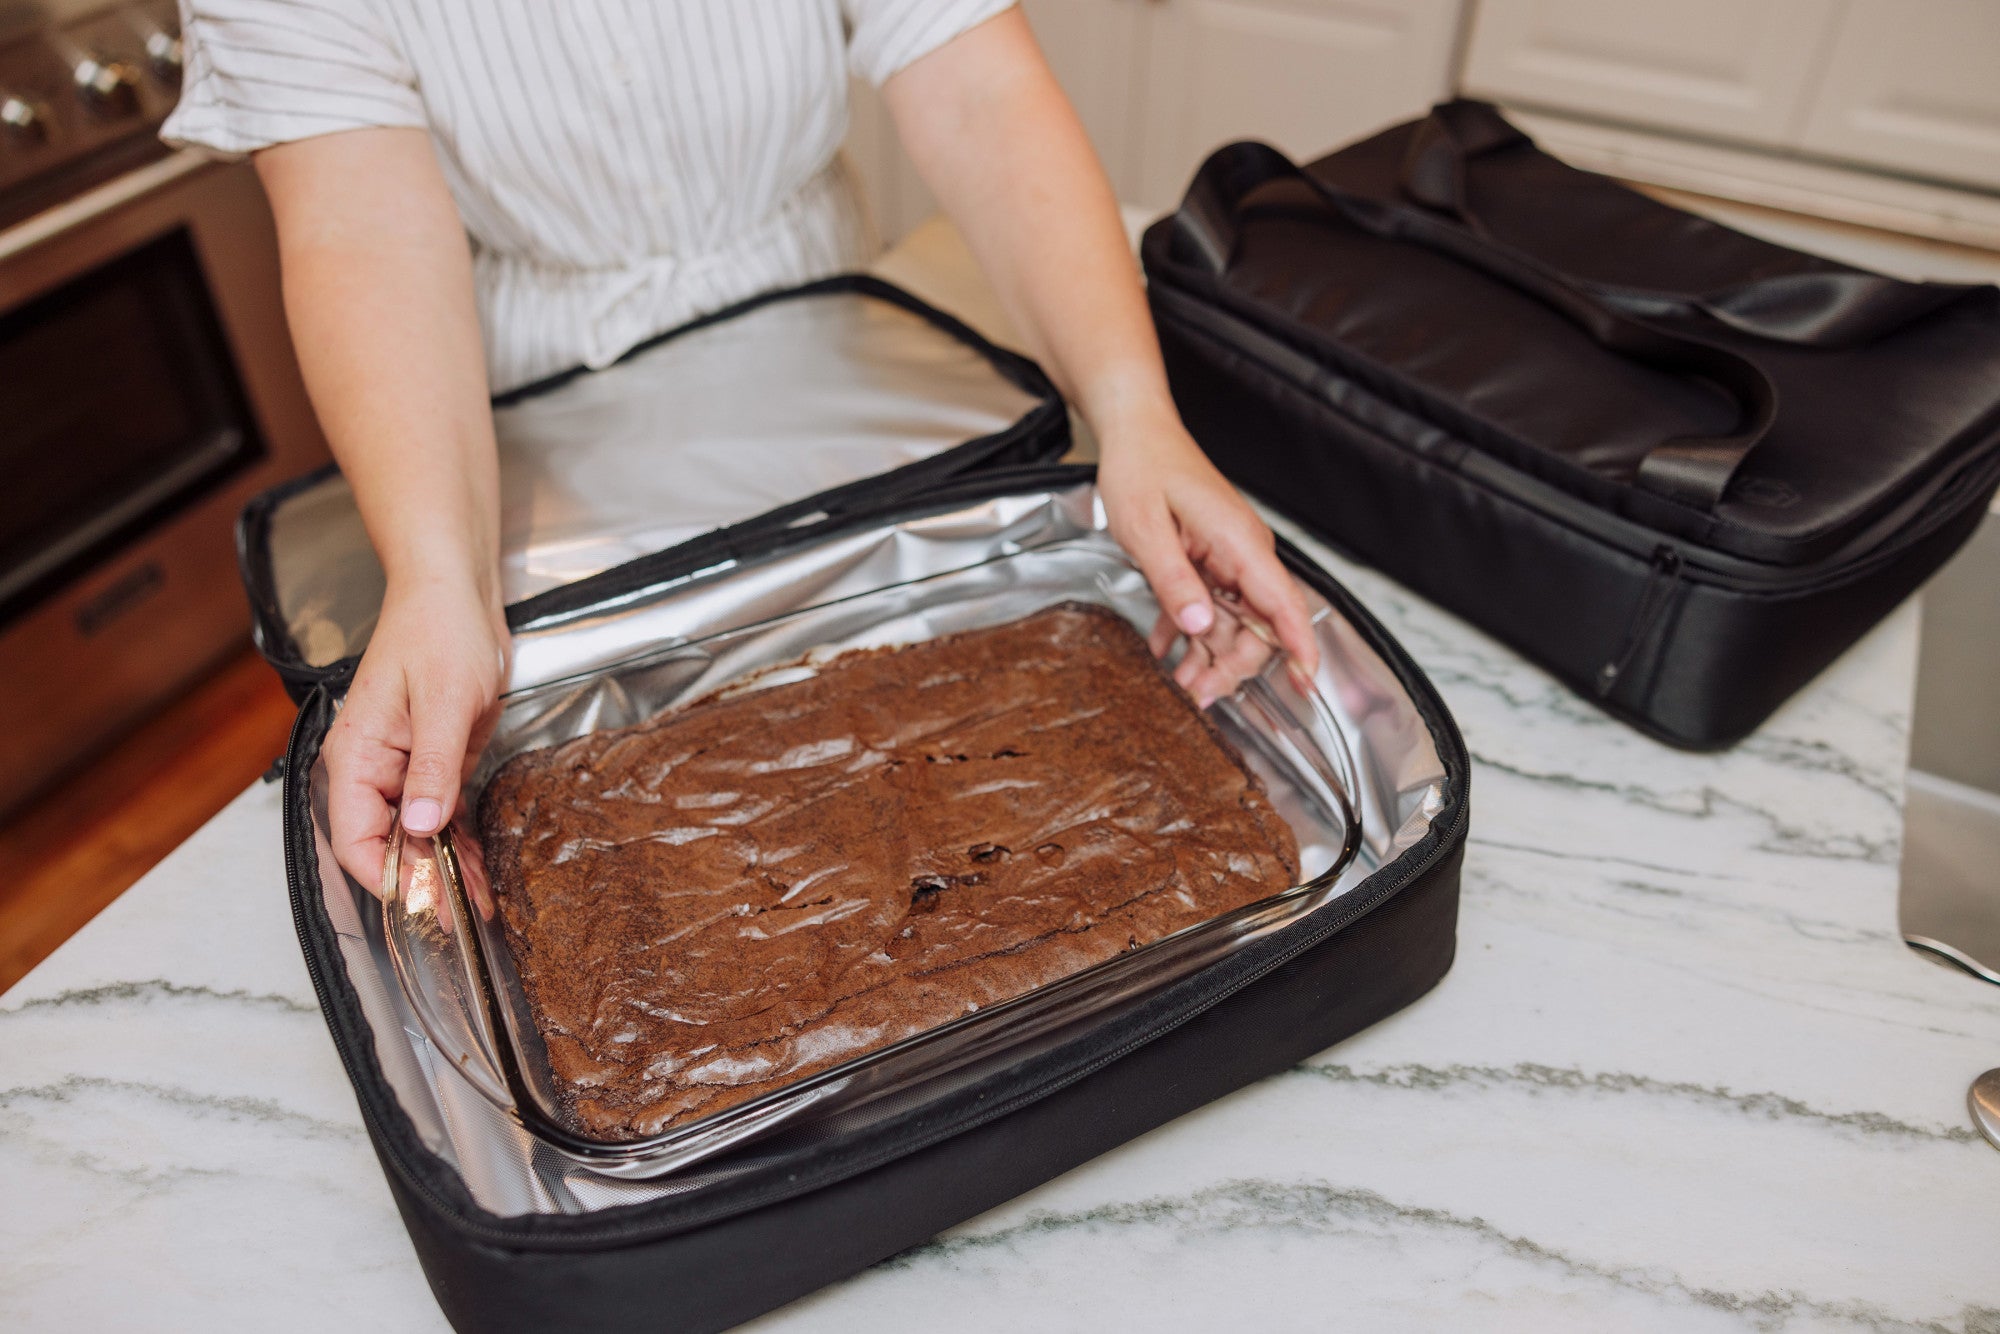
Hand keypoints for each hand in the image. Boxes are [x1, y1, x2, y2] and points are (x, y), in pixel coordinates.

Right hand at [323, 573, 507, 891]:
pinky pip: (442, 814)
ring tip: (481, 906)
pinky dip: (458, 842)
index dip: (387, 875)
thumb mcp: (441, 699)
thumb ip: (431, 765)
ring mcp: (404, 768)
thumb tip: (420, 825)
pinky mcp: (435, 763)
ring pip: (418, 836)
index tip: (424, 901)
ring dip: (446, 870)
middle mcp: (374, 769)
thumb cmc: (438, 631)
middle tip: (463, 917)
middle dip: (422, 883)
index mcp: (357, 755)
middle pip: (387, 844)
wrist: (457, 594)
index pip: (355, 836)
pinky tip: (479, 870)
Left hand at [1096, 414, 1317, 706]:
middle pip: (1258, 623)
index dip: (1299, 647)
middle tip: (1201, 693)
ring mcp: (1227, 557)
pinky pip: (1209, 604)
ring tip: (1182, 681)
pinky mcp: (1208, 559)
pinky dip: (1188, 629)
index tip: (1306, 683)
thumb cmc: (1142, 467)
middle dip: (1234, 664)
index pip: (1284, 603)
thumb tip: (1199, 624)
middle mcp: (1242, 553)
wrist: (1135, 431)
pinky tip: (1167, 648)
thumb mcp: (1146, 529)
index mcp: (1238, 542)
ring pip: (1233, 620)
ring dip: (1210, 654)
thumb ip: (1173, 580)